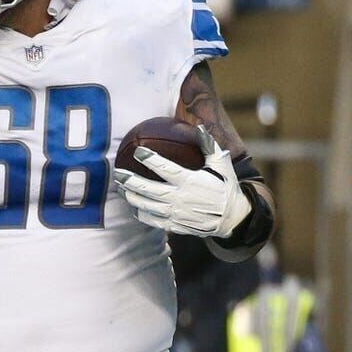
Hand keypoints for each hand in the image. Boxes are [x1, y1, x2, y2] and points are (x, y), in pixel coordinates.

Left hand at [113, 125, 250, 237]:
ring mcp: (176, 213)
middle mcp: (180, 198)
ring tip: (120, 188)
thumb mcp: (220, 164)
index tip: (138, 151)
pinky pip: (153, 220)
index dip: (150, 159)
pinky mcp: (175, 225)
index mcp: (190, 181)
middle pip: (148, 189)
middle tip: (117, 173)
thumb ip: (208, 146)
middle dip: (130, 181)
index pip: (164, 168)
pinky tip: (133, 207)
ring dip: (131, 196)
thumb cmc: (225, 186)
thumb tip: (200, 126)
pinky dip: (141, 214)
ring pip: (147, 205)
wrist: (234, 218)